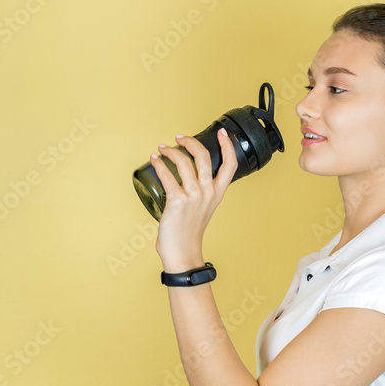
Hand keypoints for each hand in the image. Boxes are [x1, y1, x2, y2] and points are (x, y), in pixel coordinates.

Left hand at [150, 128, 237, 271]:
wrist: (183, 253)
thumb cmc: (189, 232)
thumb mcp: (204, 208)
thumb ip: (202, 192)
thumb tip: (187, 175)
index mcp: (217, 193)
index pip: (230, 165)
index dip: (227, 145)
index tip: (222, 133)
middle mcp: (208, 192)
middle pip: (204, 155)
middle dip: (190, 141)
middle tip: (179, 137)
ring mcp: (193, 196)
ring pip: (184, 161)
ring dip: (171, 151)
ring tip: (162, 149)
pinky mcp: (177, 200)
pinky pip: (167, 175)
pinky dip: (159, 164)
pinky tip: (154, 160)